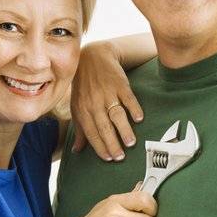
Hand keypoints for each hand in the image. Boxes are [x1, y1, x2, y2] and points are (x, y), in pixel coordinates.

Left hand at [69, 42, 144, 160]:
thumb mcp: (77, 106)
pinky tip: (139, 119)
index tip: (109, 159)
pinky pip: (128, 98)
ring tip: (131, 142)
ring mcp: (107, 93)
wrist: (93, 57)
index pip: (92, 133)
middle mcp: (94, 102)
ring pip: (116, 115)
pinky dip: (134, 108)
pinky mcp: (120, 84)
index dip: (100, 147)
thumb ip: (79, 129)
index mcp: (83, 110)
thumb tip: (77, 150)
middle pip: (104, 127)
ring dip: (124, 129)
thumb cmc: (84, 85)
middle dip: (112, 144)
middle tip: (120, 157)